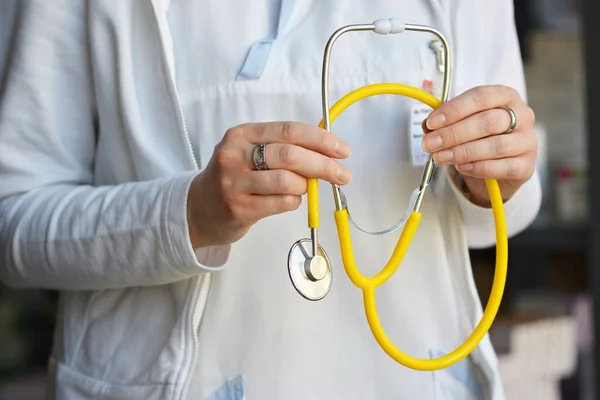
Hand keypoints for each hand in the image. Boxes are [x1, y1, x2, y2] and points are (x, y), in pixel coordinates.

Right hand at [187, 122, 351, 247]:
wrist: (198, 209)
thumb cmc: (235, 177)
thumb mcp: (249, 152)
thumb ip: (282, 148)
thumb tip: (328, 153)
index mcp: (242, 134)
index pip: (289, 130)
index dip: (321, 139)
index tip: (342, 150)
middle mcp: (235, 155)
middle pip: (291, 156)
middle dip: (324, 165)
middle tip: (343, 175)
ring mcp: (235, 182)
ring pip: (288, 182)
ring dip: (306, 186)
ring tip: (306, 188)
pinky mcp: (239, 208)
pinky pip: (282, 203)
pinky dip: (295, 202)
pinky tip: (289, 200)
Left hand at [421, 85, 536, 206]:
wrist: (498, 168)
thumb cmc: (480, 138)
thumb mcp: (462, 124)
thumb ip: (445, 122)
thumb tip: (428, 126)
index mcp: (505, 96)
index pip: (480, 97)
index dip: (454, 110)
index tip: (431, 122)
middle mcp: (522, 115)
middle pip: (487, 122)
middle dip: (453, 134)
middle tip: (430, 144)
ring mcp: (527, 141)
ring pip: (495, 146)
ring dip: (462, 152)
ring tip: (440, 157)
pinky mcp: (527, 166)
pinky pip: (502, 167)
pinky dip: (477, 168)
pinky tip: (461, 167)